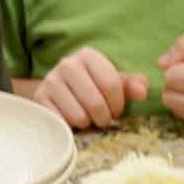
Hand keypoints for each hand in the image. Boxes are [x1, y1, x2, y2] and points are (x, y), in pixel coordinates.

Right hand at [33, 47, 148, 128]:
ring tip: (87, 118)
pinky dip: (71, 128)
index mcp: (88, 55)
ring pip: (80, 116)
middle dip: (104, 118)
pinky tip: (71, 120)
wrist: (56, 93)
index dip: (118, 104)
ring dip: (87, 124)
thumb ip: (130, 85)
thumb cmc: (90, 87)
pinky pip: (63, 123)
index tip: (117, 110)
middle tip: (103, 119)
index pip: (112, 84)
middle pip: (96, 103)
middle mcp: (67, 64)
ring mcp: (50, 81)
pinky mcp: (39, 99)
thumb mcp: (111, 83)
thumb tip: (143, 90)